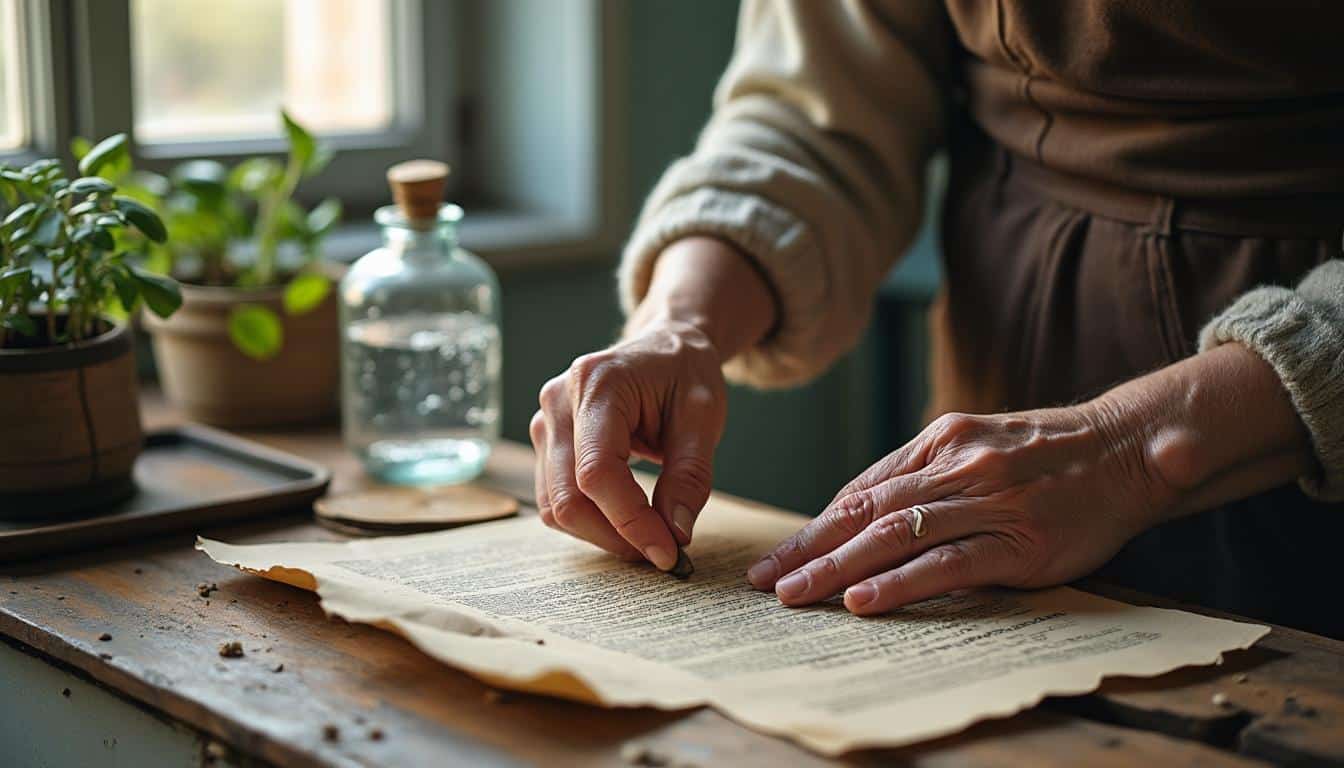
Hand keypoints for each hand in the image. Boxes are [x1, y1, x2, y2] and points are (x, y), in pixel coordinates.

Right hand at [530, 321, 727, 569]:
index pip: (598, 473)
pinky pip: (555, 499)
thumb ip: (690, 475)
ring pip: (555, 506)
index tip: (669, 552)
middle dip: (616, 537)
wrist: (664, 347)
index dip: (630, 522)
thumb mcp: (704, 418)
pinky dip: (591, 521)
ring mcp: (544, 422)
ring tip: (650, 536)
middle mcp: (558, 401)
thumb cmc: (685, 374)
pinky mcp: (546, 442)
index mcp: (597, 384)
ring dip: (602, 535)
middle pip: (567, 497)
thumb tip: (675, 533)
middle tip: (664, 552)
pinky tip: (628, 520)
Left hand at [746, 404, 1176, 614]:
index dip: (815, 526)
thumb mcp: (977, 443)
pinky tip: (863, 599)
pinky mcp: (1017, 541)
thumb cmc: (1045, 453)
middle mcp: (954, 466)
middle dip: (808, 549)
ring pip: (893, 537)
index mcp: (939, 440)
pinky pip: (945, 564)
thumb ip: (923, 472)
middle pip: (864, 513)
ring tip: (795, 595)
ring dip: (836, 568)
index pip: (862, 490)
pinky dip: (899, 582)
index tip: (779, 555)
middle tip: (765, 580)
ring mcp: (986, 502)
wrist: (1126, 447)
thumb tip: (860, 508)